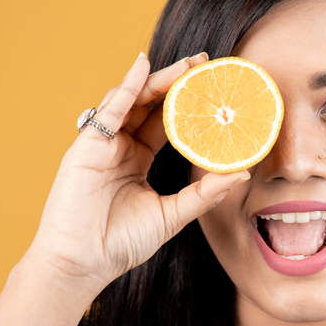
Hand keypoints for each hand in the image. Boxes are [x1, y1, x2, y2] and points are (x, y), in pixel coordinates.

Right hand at [26, 52, 248, 292]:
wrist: (83, 263)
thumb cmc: (121, 243)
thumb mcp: (173, 214)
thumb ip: (205, 193)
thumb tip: (242, 174)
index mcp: (138, 159)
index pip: (166, 122)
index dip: (189, 103)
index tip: (215, 88)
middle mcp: (120, 146)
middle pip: (151, 104)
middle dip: (177, 81)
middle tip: (206, 62)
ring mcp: (102, 143)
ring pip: (132, 100)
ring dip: (158, 80)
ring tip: (188, 64)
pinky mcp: (86, 145)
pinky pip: (110, 110)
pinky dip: (127, 88)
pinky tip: (143, 68)